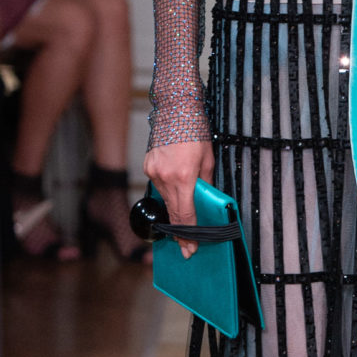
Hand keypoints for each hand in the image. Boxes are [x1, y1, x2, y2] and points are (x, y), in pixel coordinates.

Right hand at [143, 137, 213, 257]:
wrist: (176, 109)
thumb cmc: (195, 131)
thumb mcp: (208, 159)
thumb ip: (206, 183)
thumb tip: (204, 199)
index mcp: (183, 177)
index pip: (185, 214)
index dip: (188, 234)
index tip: (191, 247)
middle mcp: (165, 177)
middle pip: (172, 212)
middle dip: (180, 231)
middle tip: (186, 247)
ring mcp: (154, 172)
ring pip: (165, 199)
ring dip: (175, 207)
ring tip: (184, 213)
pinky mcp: (148, 166)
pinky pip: (159, 185)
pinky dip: (167, 189)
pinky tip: (175, 186)